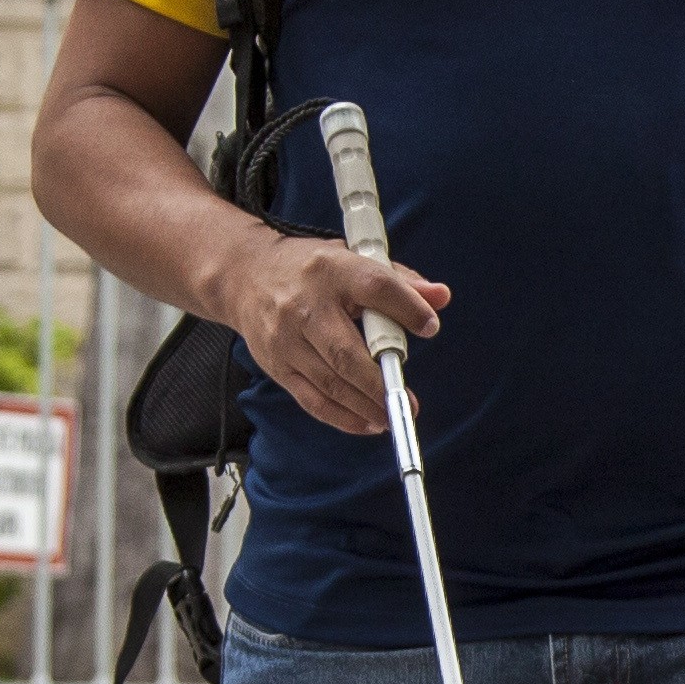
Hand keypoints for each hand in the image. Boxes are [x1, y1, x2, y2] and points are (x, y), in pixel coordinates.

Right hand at [218, 231, 449, 435]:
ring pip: (330, 382)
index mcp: (332, 270)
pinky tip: (368, 423)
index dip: (406, 307)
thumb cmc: (311, 271)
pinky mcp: (277, 364)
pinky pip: (312, 400)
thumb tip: (440, 298)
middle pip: (346, 351)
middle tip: (408, 402)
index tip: (429, 327)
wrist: (244, 276)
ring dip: (366, 406)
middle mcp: (305, 306)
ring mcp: (286, 339)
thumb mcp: (353, 260)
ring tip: (393, 417)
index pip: (374, 286)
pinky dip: (343, 417)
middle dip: (380, 382)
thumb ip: (400, 281)